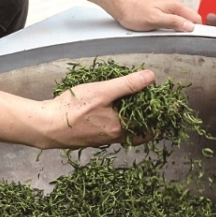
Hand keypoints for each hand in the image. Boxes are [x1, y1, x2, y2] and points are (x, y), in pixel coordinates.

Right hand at [39, 68, 155, 148]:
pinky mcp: (90, 137)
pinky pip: (111, 129)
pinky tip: (112, 109)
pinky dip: (117, 120)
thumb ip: (128, 84)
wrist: (44, 126)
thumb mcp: (102, 91)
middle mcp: (113, 138)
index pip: (150, 128)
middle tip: (154, 102)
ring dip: (132, 117)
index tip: (171, 108)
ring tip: (136, 102)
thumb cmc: (72, 109)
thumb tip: (150, 77)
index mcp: (120, 129)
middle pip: (138, 130)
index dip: (161, 118)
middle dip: (148, 117)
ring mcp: (101, 139)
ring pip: (124, 129)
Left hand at [110, 0, 200, 32]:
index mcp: (174, 4)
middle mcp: (172, 3)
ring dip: (179, 28)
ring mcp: (166, 6)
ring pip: (180, 19)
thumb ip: (174, 22)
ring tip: (173, 37)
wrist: (120, 5)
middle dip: (188, 29)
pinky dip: (172, 25)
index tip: (194, 39)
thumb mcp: (155, 20)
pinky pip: (172, 18)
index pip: (195, 17)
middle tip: (182, 40)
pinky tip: (165, 31)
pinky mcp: (160, 9)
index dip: (197, 29)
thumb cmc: (134, 12)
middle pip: (189, 18)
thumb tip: (190, 26)